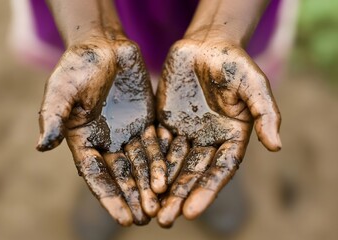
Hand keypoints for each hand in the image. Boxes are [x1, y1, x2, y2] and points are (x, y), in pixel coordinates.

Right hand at [36, 38, 164, 225]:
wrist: (103, 46)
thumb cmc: (77, 66)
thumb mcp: (61, 89)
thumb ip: (54, 116)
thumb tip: (42, 146)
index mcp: (84, 141)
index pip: (97, 176)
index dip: (110, 198)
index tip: (124, 218)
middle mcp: (107, 142)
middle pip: (122, 175)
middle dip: (134, 196)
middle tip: (148, 218)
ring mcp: (128, 133)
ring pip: (142, 164)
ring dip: (151, 184)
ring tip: (163, 203)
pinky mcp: (146, 121)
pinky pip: (157, 144)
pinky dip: (163, 160)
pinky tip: (172, 176)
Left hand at [156, 39, 280, 226]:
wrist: (207, 45)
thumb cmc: (234, 63)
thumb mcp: (254, 85)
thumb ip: (265, 114)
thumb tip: (277, 146)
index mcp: (231, 138)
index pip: (219, 170)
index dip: (207, 190)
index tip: (191, 211)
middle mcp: (208, 140)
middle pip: (193, 172)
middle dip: (179, 196)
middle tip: (165, 219)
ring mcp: (186, 132)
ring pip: (172, 163)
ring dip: (161, 185)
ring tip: (149, 207)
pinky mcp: (166, 121)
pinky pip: (156, 144)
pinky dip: (149, 161)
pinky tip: (138, 178)